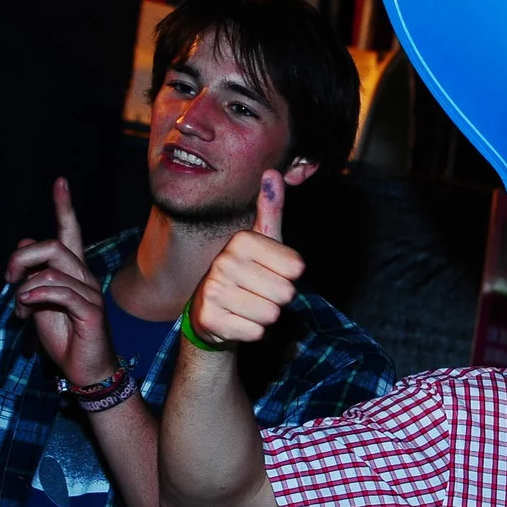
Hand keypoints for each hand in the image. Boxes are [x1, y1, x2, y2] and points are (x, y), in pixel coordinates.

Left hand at [9, 178, 113, 386]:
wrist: (85, 370)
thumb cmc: (65, 338)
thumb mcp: (39, 302)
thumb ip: (32, 275)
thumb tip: (25, 245)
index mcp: (73, 273)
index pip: (71, 233)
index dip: (64, 208)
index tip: (60, 183)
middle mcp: (85, 278)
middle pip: (54, 246)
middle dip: (22, 257)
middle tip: (8, 278)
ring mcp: (90, 294)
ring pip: (54, 270)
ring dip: (26, 286)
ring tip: (20, 307)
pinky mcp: (91, 312)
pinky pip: (60, 292)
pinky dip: (36, 297)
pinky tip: (26, 310)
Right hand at [190, 173, 303, 344]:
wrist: (210, 311)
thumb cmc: (246, 274)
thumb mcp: (262, 242)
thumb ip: (270, 211)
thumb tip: (273, 173)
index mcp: (241, 241)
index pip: (296, 268)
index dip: (289, 276)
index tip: (270, 273)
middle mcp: (224, 261)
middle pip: (286, 293)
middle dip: (278, 299)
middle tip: (258, 293)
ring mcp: (213, 290)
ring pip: (271, 314)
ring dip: (266, 317)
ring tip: (248, 307)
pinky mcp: (209, 319)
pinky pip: (256, 332)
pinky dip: (253, 333)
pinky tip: (238, 321)